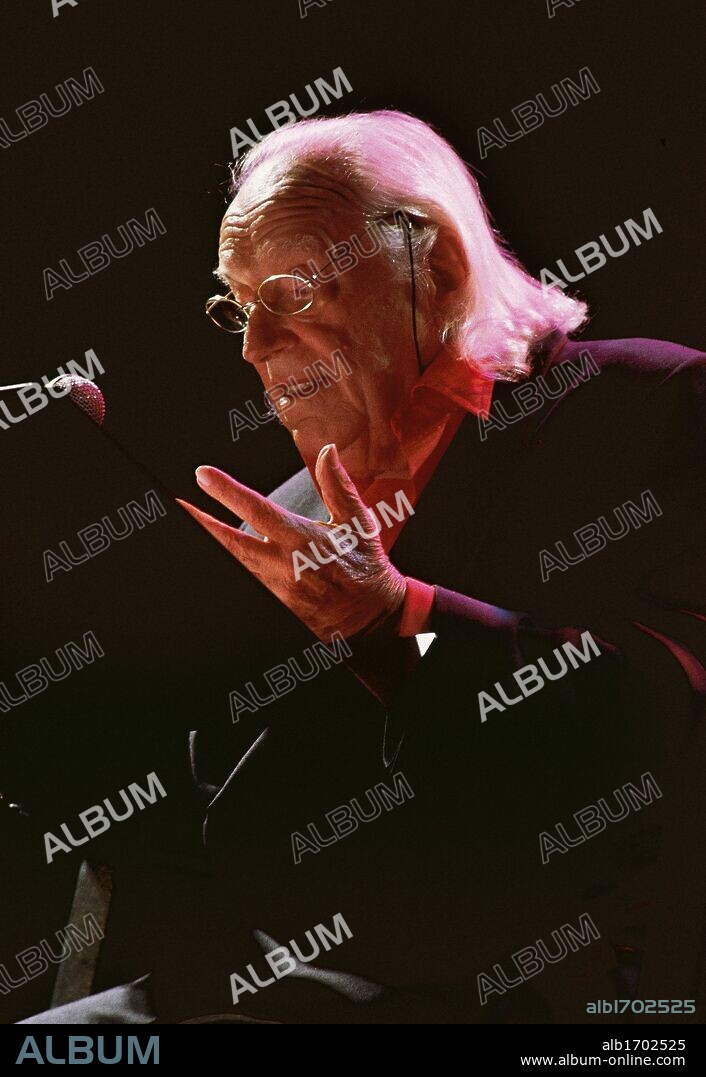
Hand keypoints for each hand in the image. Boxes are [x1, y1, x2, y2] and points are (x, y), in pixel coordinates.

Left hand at [177, 444, 406, 642]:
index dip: (228, 492)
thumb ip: (338, 486)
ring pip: (234, 564)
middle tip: (174, 506)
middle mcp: (284, 565)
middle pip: (230, 543)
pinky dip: (231, 568)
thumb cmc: (365, 567)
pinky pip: (246, 584)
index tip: (204, 475)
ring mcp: (276, 590)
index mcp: (303, 540)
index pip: (258, 510)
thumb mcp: (358, 523)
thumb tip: (328, 451)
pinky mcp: (275, 606)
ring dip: (211, 545)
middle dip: (200, 524)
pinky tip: (219, 557)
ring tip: (189, 525)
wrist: (372, 617)